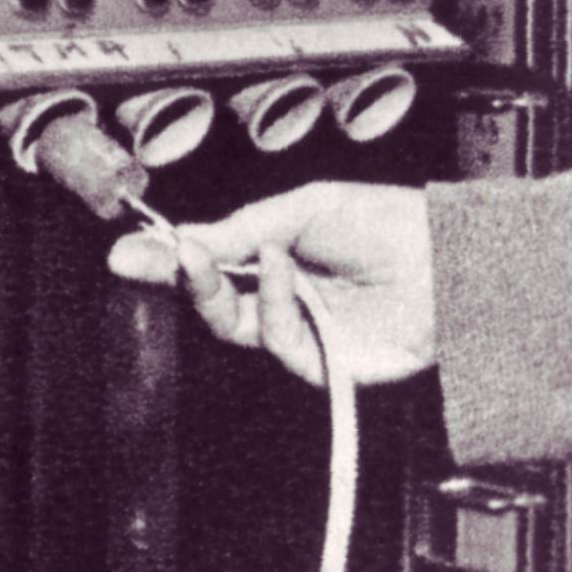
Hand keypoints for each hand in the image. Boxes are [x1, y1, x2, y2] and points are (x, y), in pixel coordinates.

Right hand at [107, 182, 435, 387]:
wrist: (446, 258)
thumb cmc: (386, 224)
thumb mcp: (302, 209)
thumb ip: (240, 229)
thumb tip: (182, 241)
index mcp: (273, 256)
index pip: (208, 263)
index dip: (167, 260)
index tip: (125, 252)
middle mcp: (281, 297)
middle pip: (209, 301)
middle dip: (180, 278)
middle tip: (157, 258)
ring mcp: (300, 332)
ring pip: (234, 326)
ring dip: (231, 288)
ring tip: (265, 252)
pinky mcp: (320, 363)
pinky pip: (277, 341)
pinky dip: (277, 304)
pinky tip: (290, 272)